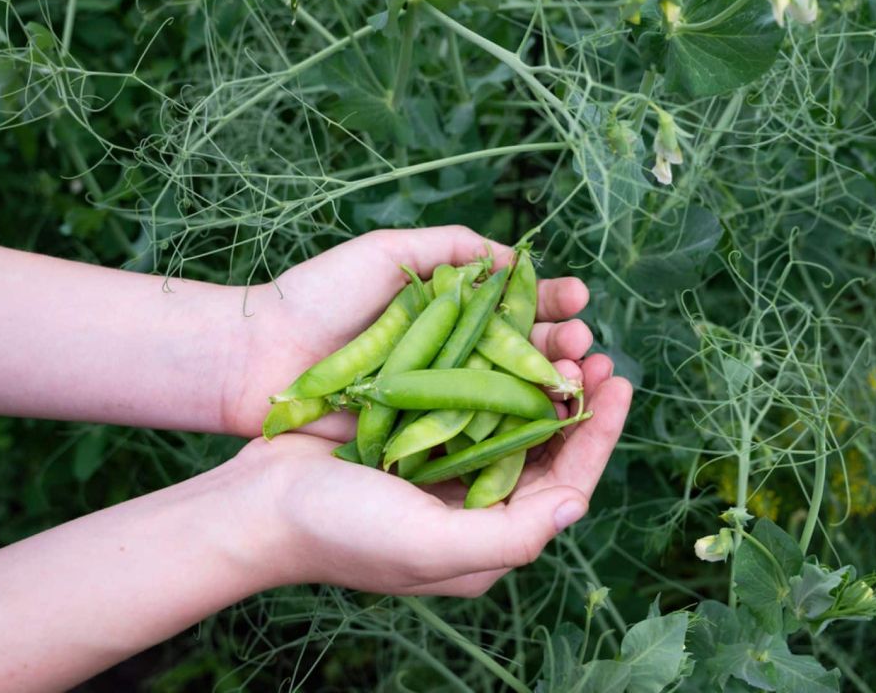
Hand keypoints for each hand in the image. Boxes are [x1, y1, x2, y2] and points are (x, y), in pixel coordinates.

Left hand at [220, 227, 593, 438]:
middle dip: (560, 345)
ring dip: (548, 386)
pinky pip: (475, 433)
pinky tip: (544, 420)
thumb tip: (514, 257)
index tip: (579, 299)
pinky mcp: (421, 437)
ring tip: (576, 377)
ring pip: (507, 393)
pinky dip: (512, 427)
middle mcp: (450, 354)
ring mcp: (437, 398)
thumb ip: (451, 247)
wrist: (256, 355)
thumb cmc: (317, 297)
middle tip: (584, 343)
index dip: (549, 302)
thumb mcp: (387, 251)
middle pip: (521, 351)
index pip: (513, 305)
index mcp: (447, 309)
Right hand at [238, 360, 631, 594]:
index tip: (621, 383)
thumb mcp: (433, 545)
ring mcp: (442, 466)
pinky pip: (469, 394)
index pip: (565, 485)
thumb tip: (578, 504)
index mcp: (487, 538)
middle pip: (543, 446)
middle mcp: (472, 503)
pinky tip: (504, 331)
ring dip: (538, 374)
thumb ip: (512, 532)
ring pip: (511, 414)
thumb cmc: (342, 531)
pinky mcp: (413, 432)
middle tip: (596, 349)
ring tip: (561, 332)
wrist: (254, 505)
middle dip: (575, 398)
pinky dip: (492, 364)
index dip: (599, 436)